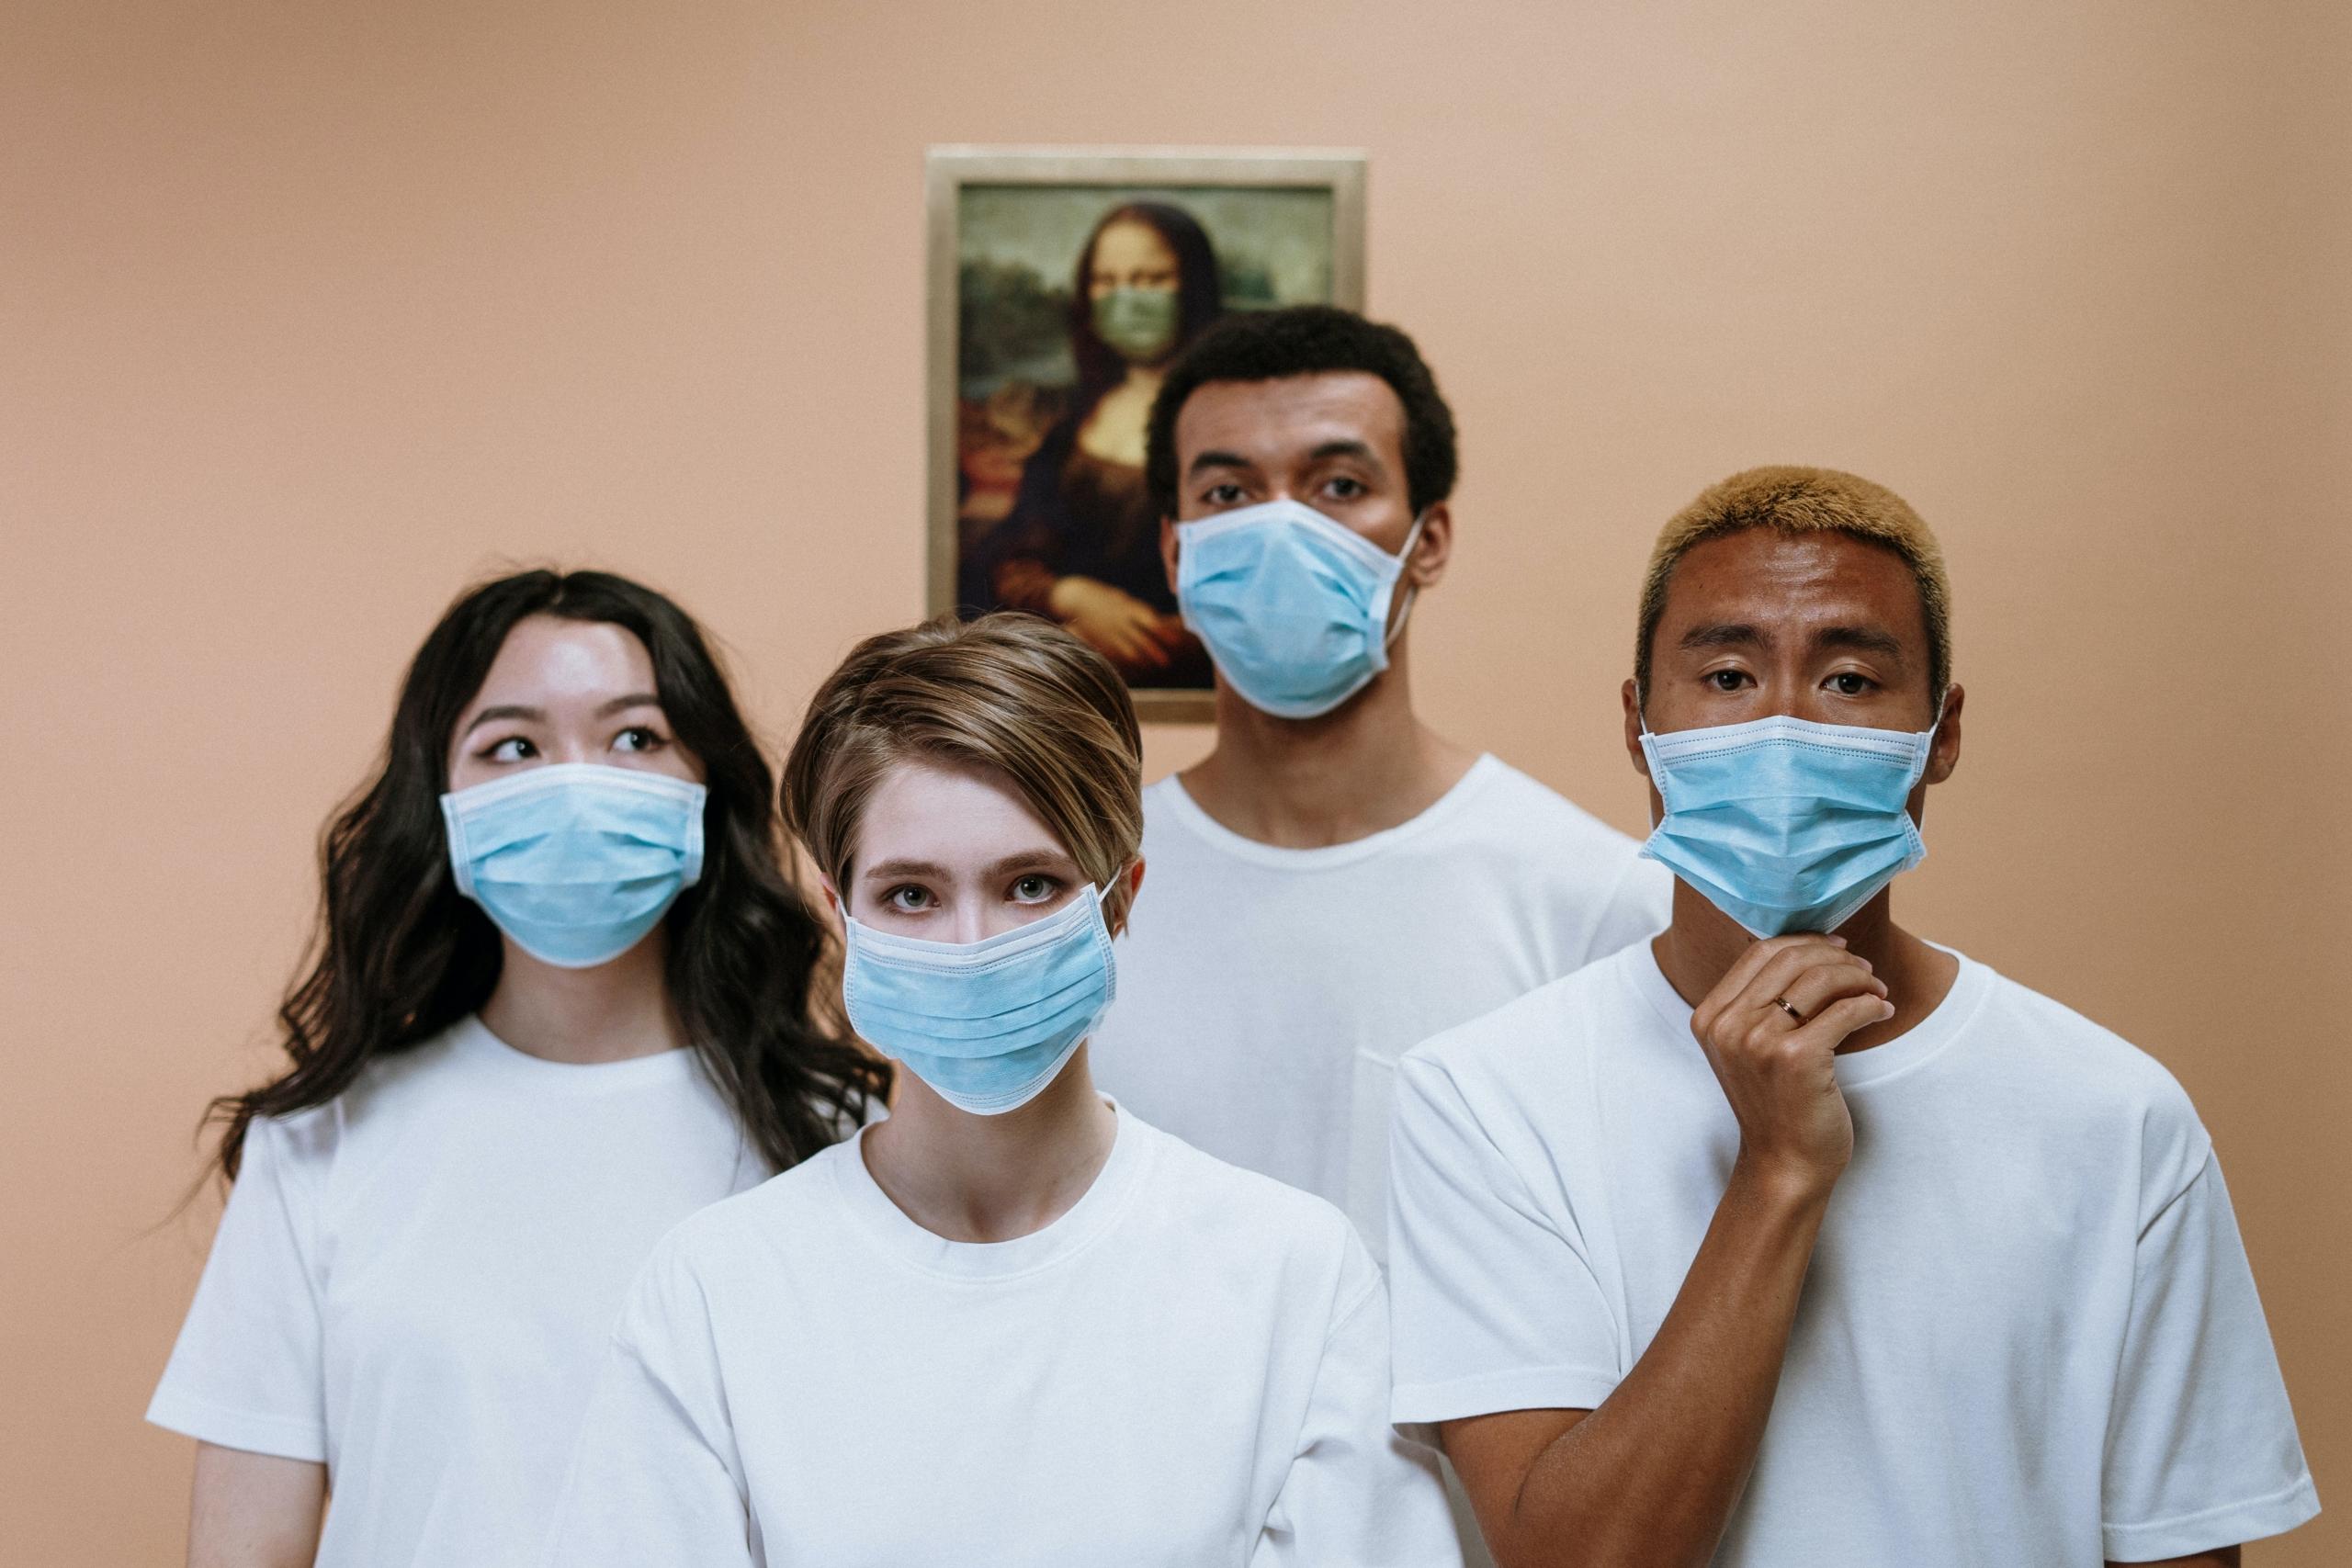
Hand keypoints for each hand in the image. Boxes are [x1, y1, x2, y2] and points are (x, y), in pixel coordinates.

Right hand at [1048, 576, 1181, 670]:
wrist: (1074, 596)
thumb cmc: (1102, 596)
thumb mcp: (1121, 598)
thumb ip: (1136, 610)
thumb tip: (1156, 622)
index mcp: (1128, 607)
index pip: (1150, 621)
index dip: (1164, 632)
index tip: (1175, 641)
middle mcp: (1120, 620)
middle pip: (1142, 639)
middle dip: (1155, 651)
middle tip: (1167, 662)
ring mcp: (1109, 631)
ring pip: (1129, 649)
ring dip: (1143, 658)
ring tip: (1152, 665)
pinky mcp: (1099, 639)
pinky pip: (1115, 653)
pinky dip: (1126, 660)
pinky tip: (1135, 665)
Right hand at [1688, 935, 1892, 1193]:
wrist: (1784, 1164)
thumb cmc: (1775, 1105)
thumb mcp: (1748, 1048)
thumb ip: (1759, 1003)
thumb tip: (1806, 948)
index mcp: (1710, 1017)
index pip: (1759, 952)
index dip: (1805, 942)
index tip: (1838, 948)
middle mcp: (1728, 1025)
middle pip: (1790, 959)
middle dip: (1837, 957)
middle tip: (1865, 970)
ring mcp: (1758, 1041)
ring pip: (1819, 979)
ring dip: (1859, 978)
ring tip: (1877, 990)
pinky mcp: (1796, 1058)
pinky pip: (1845, 1010)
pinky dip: (1871, 1005)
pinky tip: (1882, 1011)